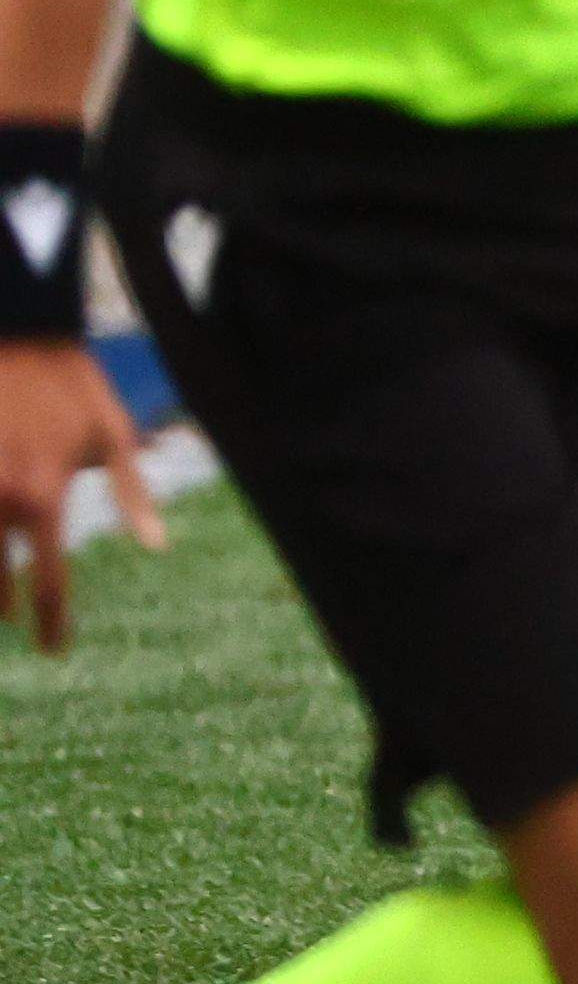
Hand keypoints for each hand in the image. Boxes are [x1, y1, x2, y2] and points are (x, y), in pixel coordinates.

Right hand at [0, 341, 162, 652]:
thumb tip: (157, 546)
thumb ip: (133, 494)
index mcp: (45, 497)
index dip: (51, 624)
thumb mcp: (114, 434)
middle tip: (18, 629)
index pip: (50, 582)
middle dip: (7, 608)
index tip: (54, 652)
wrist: (15, 331)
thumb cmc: (72, 382)